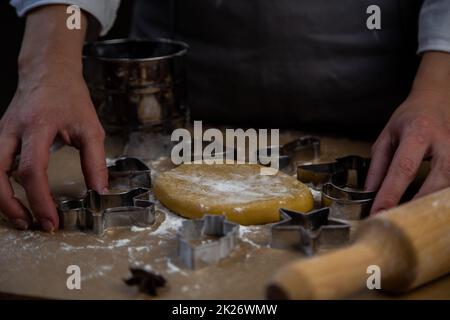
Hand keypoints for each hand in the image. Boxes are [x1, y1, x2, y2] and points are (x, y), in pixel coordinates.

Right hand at [0, 6, 107, 231]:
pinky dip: (1, 185)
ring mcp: (1, 133)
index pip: (31, 171)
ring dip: (1, 198)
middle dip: (10, 206)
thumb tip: (100, 192)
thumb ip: (95, 162)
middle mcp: (11, 131)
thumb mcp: (91, 128)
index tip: (52, 221)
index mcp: (36, 127)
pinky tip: (16, 197)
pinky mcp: (0, 136)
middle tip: (31, 224)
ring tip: (22, 217)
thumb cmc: (70, 97)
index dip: (40, 200)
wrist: (48, 71)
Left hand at [366, 52, 449, 213]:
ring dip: (432, 204)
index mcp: (418, 132)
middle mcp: (444, 141)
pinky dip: (441, 197)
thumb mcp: (387, 136)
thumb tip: (369, 193)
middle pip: (437, 180)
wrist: (437, 98)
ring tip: (413, 218)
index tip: (378, 212)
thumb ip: (378, 166)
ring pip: (449, 185)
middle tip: (398, 221)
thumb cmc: (410, 118)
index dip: (391, 193)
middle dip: (417, 204)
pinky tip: (428, 207)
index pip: (403, 168)